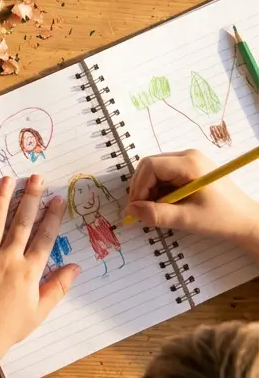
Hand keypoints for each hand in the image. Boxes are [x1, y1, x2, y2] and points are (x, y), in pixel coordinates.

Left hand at [0, 175, 79, 368]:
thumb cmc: (10, 327)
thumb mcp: (40, 311)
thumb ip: (58, 287)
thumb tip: (76, 268)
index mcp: (28, 272)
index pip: (44, 238)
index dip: (52, 217)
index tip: (57, 198)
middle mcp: (8, 259)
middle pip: (22, 223)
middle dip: (30, 198)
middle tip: (36, 178)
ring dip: (1, 198)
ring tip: (7, 179)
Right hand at [126, 150, 258, 250]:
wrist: (248, 222)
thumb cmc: (221, 219)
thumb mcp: (188, 219)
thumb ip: (157, 214)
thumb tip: (131, 210)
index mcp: (189, 163)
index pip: (151, 166)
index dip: (139, 186)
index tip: (136, 208)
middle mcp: (188, 155)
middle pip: (151, 165)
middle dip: (142, 187)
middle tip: (141, 209)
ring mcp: (191, 160)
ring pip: (157, 170)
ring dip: (150, 189)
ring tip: (154, 209)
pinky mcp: (192, 167)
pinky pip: (166, 173)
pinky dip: (160, 188)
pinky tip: (165, 204)